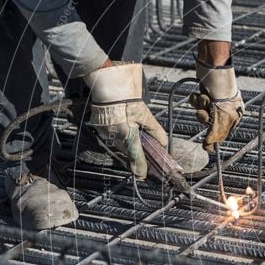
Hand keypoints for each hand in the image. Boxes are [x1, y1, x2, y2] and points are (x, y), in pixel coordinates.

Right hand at [83, 62, 167, 179]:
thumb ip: (155, 131)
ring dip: (128, 146)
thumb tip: (163, 142)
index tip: (142, 176)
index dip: (140, 168)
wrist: (110, 88)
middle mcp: (115, 137)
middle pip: (128, 152)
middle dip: (136, 155)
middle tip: (144, 157)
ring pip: (121, 146)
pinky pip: (113, 138)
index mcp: (127, 135)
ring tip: (134, 139)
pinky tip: (124, 131)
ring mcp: (106, 133)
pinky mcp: (101, 129)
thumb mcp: (146, 115)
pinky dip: (120, 138)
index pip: (136, 157)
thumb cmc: (127, 100)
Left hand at [190, 57, 244, 152]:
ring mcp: (214, 101)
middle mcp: (225, 109)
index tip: (205, 146)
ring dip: (199, 107)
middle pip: (210, 124)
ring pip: (201, 113)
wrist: (213, 66)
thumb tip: (210, 148)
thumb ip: (216, 132)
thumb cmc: (222, 89)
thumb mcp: (221, 114)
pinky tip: (197, 92)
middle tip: (205, 112)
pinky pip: (196, 104)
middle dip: (205, 118)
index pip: (222, 133)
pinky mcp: (204, 93)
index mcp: (235, 114)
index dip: (213, 138)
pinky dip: (195, 99)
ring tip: (202, 96)